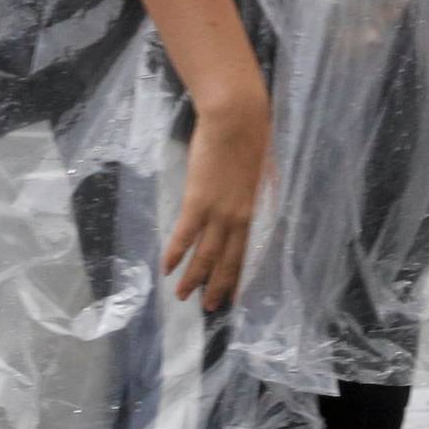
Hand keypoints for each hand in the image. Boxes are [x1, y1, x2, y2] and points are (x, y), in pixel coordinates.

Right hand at [157, 83, 270, 311]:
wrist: (237, 119)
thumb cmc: (253, 138)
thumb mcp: (262, 172)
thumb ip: (257, 194)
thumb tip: (254, 206)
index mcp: (255, 212)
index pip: (245, 253)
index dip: (237, 276)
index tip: (233, 296)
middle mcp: (239, 219)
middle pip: (226, 261)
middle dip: (216, 287)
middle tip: (208, 308)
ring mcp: (218, 212)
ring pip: (205, 255)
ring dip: (193, 278)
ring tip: (183, 296)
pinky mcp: (198, 201)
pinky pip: (184, 235)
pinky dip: (175, 253)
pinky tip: (166, 268)